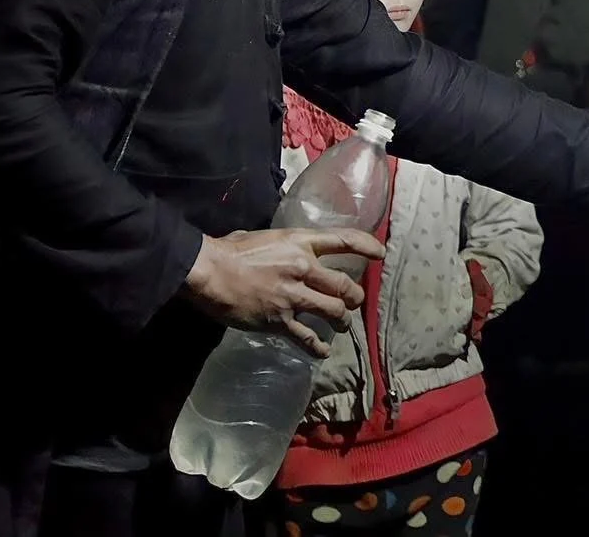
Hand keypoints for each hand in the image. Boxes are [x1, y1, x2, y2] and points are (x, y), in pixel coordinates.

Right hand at [182, 228, 385, 356]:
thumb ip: (284, 245)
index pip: (344, 240)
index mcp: (300, 242)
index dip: (366, 246)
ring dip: (342, 321)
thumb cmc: (230, 250)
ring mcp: (293, 297)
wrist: (208, 272)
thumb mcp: (266, 237)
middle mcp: (303, 268)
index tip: (380, 253)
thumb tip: (286, 249)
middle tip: (354, 302)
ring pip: (333, 311)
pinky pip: (307, 338)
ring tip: (341, 325)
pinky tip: (322, 351)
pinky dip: (318, 347)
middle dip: (354, 297)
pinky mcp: (280, 321)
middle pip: (344, 285)